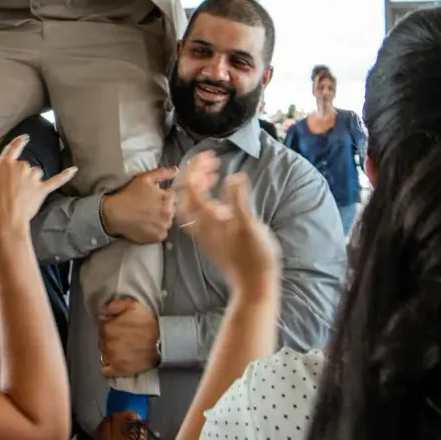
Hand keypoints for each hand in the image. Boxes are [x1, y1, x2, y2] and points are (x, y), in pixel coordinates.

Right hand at [0, 136, 77, 235]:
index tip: (24, 138)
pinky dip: (65, 175)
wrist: (4, 222)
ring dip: (30, 178)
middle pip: (23, 163)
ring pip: (35, 172)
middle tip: (8, 188)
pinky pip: (56, 180)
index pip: (13, 147)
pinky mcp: (42, 191)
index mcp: (5, 163)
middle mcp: (21, 167)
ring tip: (21, 192)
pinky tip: (74, 170)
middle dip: (18, 173)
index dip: (19, 142)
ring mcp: (33, 179)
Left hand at [98, 298, 158, 378]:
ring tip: (122, 349)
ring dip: (109, 352)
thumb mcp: (133, 306)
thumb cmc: (148, 323)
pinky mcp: (118, 370)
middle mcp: (106, 344)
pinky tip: (115, 363)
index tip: (119, 328)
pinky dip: (107, 367)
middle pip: (102, 341)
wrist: (162, 342)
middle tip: (122, 339)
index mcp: (107, 328)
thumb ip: (114, 306)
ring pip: (103, 354)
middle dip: (110, 339)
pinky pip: (105, 370)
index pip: (102, 327)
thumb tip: (102, 312)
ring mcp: (111, 358)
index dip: (111, 327)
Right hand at [100, 167, 176, 243]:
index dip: (163, 196)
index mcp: (168, 198)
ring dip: (161, 219)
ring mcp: (164, 226)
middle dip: (163, 208)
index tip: (152, 198)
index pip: (172, 197)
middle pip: (171, 210)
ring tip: (148, 218)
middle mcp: (169, 213)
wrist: (115, 214)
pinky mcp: (158, 237)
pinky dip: (157, 230)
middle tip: (150, 208)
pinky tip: (147, 226)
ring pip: (167, 222)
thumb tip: (176, 170)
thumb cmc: (129, 194)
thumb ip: (162, 173)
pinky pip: (162, 233)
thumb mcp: (144, 178)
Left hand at [174, 150, 277, 292]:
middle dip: (196, 173)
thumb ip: (238, 200)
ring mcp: (205, 232)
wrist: (253, 284)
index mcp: (206, 218)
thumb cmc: (254, 256)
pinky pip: (200, 213)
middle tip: (212, 160)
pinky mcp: (211, 238)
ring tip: (215, 173)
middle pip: (186, 193)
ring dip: (200, 185)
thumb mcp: (249, 225)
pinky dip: (206, 199)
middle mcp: (200, 225)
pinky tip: (220, 199)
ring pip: (192, 204)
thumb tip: (234, 176)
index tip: (210, 155)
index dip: (196, 167)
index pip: (190, 186)